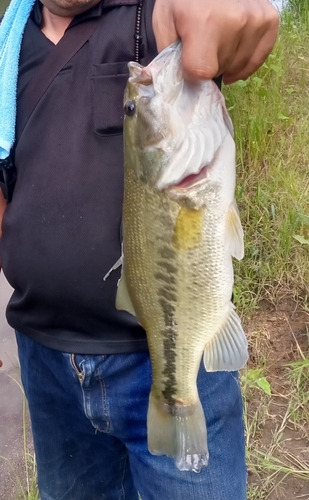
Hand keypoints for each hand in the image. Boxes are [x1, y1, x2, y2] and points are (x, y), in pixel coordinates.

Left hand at [152, 0, 279, 83]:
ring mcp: (256, 21)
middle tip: (202, 44)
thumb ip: (168, 54)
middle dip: (209, 64)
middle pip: (220, 69)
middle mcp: (236, 22)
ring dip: (226, 62)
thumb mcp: (164, 20)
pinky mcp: (269, 20)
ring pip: (238, 66)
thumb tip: (180, 84)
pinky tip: (233, 53)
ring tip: (217, 43)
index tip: (187, 60)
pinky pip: (258, 58)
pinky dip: (245, 61)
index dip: (192, 73)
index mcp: (206, 23)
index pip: (202, 72)